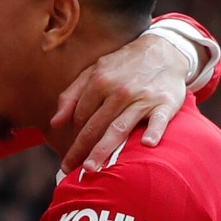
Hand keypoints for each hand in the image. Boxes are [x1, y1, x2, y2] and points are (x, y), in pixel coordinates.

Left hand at [51, 32, 188, 172]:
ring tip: (91, 168)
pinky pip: (159, 120)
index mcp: (99, 81)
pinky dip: (154, 131)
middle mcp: (119, 91)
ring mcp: (143, 98)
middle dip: (81, 149)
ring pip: (119, 128)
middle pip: (95, 126)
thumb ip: (72, 96)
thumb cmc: (124, 65)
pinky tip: (147, 144)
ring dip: (104, 149)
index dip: (74, 136)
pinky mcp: (166, 103)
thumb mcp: (95, 71)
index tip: (70, 155)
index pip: (81, 116)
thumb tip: (55, 123)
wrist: (165, 50)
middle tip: (70, 170)